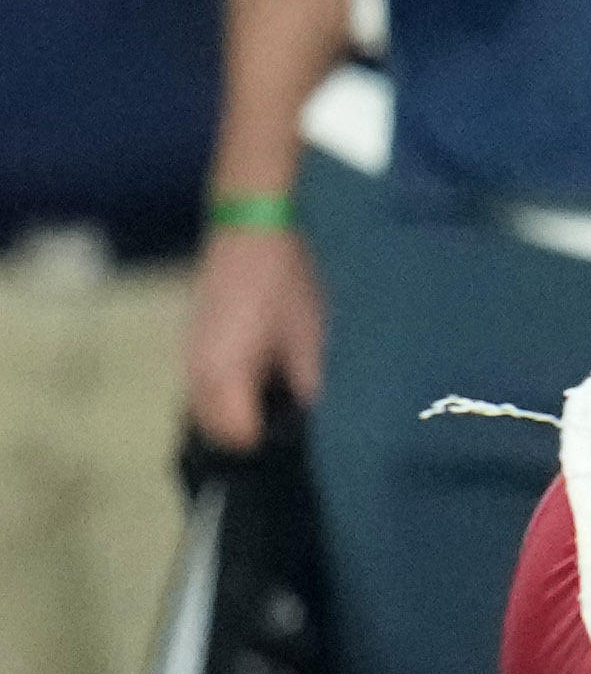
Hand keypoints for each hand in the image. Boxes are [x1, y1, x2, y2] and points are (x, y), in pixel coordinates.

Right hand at [185, 219, 323, 449]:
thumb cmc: (285, 280)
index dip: (267, 446)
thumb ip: (308, 386)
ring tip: (279, 414)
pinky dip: (228, 397)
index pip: (236, 436)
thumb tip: (316, 422)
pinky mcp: (194, 340)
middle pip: (214, 429)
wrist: (252, 227)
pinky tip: (263, 387)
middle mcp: (196, 369)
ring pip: (205, 408)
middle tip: (292, 435)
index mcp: (224, 371)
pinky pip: (204, 387)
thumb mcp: (310, 338)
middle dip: (249, 438)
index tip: (298, 444)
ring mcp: (190, 353)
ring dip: (235, 417)